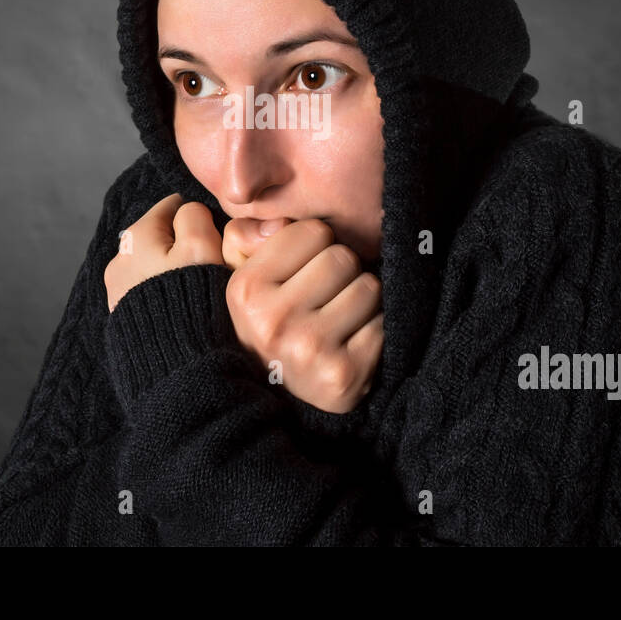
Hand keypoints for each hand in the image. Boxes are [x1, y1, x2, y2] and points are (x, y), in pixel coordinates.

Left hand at [104, 193, 224, 312]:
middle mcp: (119, 257)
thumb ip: (195, 216)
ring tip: (195, 291)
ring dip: (174, 270)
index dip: (200, 219)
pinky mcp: (122, 313)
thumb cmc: (190, 300)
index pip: (174, 206)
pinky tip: (179, 308)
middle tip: (208, 267)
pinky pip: (148, 290)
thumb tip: (188, 211)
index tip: (215, 240)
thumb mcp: (201, 245)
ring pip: (155, 263)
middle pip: (162, 236)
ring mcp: (117, 287)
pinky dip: (164, 292)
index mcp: (137, 234)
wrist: (173, 364)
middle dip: (185, 246)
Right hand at [222, 218, 383, 413]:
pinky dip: (375, 329)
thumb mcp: (237, 273)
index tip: (303, 270)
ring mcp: (309, 350)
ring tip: (339, 317)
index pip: (313, 232)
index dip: (314, 247)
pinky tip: (351, 341)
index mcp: (245, 289)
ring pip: (369, 287)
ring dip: (361, 299)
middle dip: (341, 272)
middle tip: (325, 296)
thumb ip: (243, 235)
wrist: (277, 396)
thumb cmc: (264, 320)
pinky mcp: (344, 374)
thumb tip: (278, 223)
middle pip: (343, 257)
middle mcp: (272, 321)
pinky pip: (383, 324)